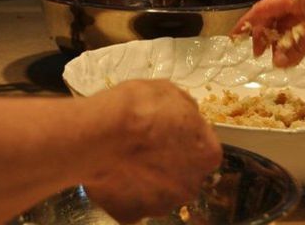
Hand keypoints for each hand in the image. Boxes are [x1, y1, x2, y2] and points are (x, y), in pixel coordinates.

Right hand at [83, 80, 221, 222]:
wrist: (97, 134)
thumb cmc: (138, 109)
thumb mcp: (168, 91)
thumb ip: (184, 109)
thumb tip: (186, 115)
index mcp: (207, 155)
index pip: (204, 148)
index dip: (186, 137)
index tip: (169, 129)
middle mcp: (190, 185)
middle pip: (183, 173)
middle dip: (169, 161)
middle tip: (146, 144)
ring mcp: (162, 204)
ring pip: (158, 190)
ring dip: (147, 177)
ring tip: (125, 157)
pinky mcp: (133, 215)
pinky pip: (132, 201)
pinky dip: (125, 190)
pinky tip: (113, 171)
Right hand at [231, 0, 304, 66]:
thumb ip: (298, 45)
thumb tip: (277, 63)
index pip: (262, 9)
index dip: (246, 23)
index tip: (234, 38)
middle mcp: (298, 0)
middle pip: (270, 17)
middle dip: (262, 35)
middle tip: (260, 55)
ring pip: (283, 26)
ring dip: (278, 42)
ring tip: (278, 60)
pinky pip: (297, 31)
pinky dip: (292, 43)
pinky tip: (292, 56)